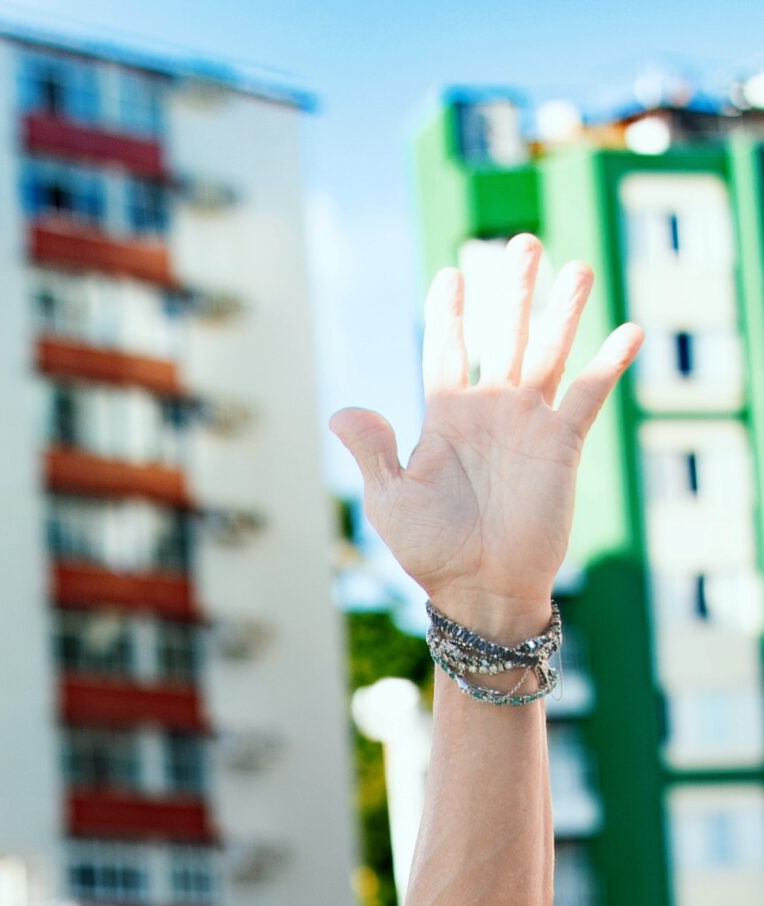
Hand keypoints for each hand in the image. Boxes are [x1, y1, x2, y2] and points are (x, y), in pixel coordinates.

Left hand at [331, 236, 642, 642]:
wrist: (481, 591)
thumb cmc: (432, 552)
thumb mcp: (390, 502)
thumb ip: (372, 452)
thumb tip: (346, 410)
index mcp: (446, 415)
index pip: (447, 347)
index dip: (450, 311)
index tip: (452, 274)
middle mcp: (491, 409)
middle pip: (503, 333)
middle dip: (512, 289)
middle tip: (521, 242)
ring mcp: (529, 423)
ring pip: (549, 351)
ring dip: (563, 311)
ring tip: (577, 267)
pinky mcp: (562, 445)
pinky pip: (588, 396)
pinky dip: (609, 364)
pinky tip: (630, 330)